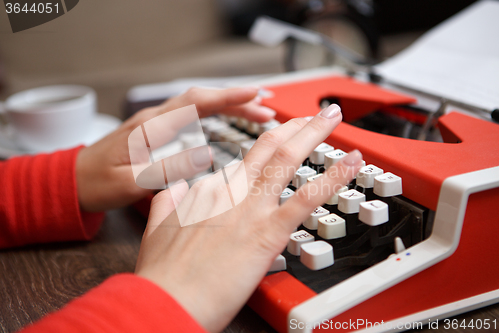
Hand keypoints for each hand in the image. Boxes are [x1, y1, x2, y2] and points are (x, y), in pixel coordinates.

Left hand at [76, 87, 275, 211]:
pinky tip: (226, 122)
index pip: (195, 102)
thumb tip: (205, 156)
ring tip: (255, 114)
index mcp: (149, 127)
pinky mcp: (156, 132)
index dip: (227, 97)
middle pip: (202, 100)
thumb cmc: (96, 182)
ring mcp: (155, 124)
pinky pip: (191, 116)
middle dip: (236, 101)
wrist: (73, 181)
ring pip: (198, 106)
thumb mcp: (130, 182)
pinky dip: (213, 115)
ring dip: (227, 107)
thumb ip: (166, 169)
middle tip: (266, 111)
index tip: (253, 96)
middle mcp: (154, 120)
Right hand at [135, 104, 363, 331]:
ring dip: (314, 133)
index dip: (263, 156)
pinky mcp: (268, 233)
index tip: (277, 154)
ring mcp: (250, 209)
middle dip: (294, 124)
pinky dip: (333, 176)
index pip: (240, 166)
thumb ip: (166, 203)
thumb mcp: (155, 229)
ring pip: (287, 158)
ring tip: (332, 116)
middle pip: (268, 146)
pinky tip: (351, 162)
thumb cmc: (163, 275)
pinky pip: (306, 197)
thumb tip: (174, 187)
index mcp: (207, 190)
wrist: (166, 302)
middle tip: (313, 114)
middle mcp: (231, 192)